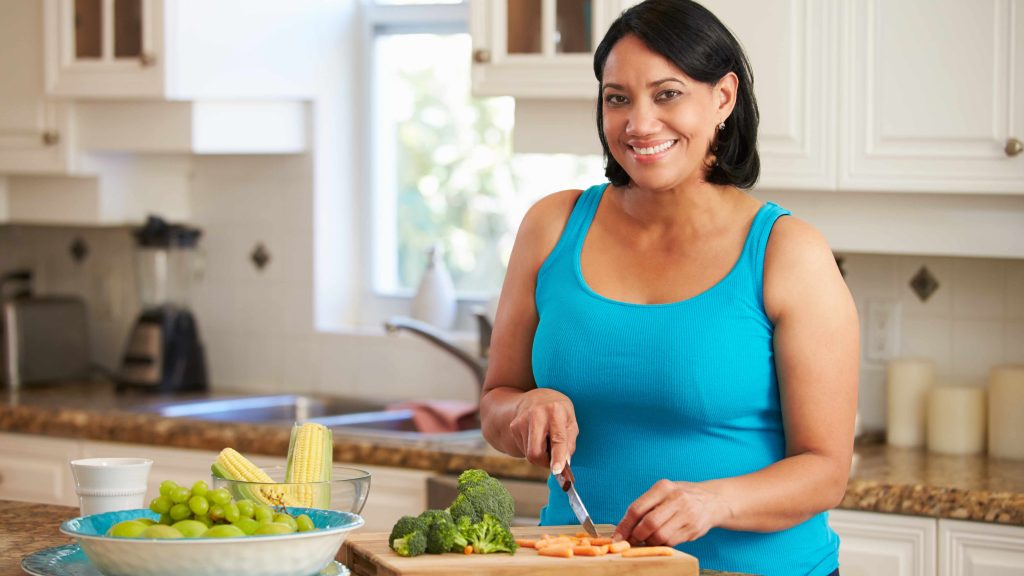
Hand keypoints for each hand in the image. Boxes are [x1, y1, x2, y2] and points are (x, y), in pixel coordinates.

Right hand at [508, 388, 577, 473]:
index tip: (557, 470)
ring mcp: (521, 421)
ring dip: (540, 455)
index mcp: (555, 411)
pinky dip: (533, 449)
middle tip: (554, 459)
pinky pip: (524, 449)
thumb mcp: (571, 420)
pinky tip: (537, 437)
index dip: (558, 456)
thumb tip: (564, 463)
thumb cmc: (558, 410)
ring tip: (546, 440)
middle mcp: (536, 414)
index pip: (557, 438)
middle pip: (536, 452)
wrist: (535, 397)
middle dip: (545, 462)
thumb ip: (569, 442)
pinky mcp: (513, 427)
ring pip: (530, 454)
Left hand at [613, 480, 732, 546]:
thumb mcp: (664, 492)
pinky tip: (661, 539)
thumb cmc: (681, 496)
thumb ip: (645, 506)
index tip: (617, 536)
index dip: (625, 525)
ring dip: (649, 542)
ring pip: (660, 536)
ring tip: (647, 539)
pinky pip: (671, 542)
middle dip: (636, 536)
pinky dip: (661, 544)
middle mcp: (676, 498)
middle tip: (631, 540)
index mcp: (663, 487)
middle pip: (648, 524)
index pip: (637, 508)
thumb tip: (624, 528)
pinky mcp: (694, 528)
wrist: (713, 500)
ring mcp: (687, 514)